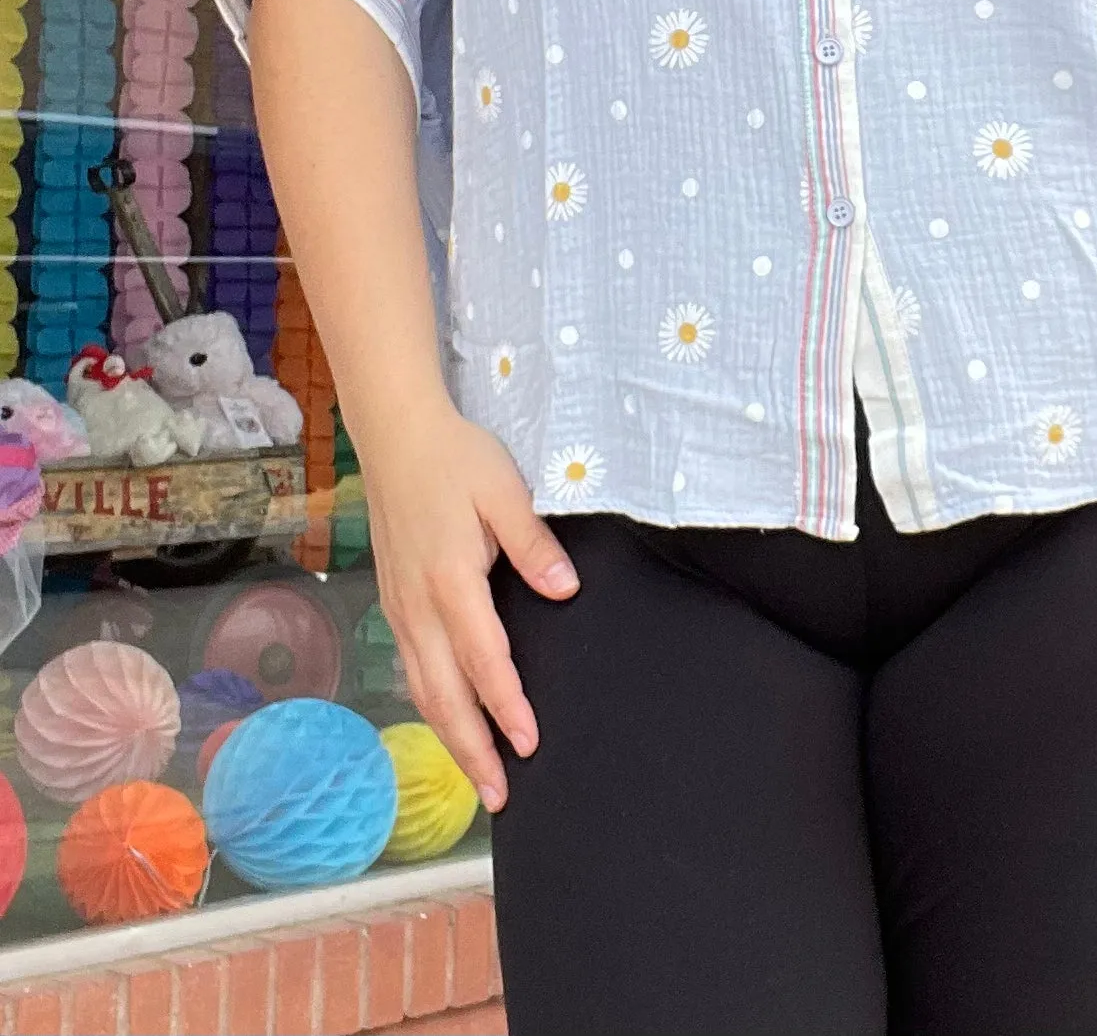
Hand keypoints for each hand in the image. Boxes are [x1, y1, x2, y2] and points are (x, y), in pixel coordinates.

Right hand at [359, 398, 578, 810]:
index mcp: (451, 579)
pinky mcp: (394, 604)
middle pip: (444, 694)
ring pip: (424, 689)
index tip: (530, 742)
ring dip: (451, 737)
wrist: (397, 437)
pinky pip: (413, 669)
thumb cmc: (457, 460)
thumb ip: (533, 543)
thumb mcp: (504, 490)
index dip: (507, 705)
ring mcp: (400, 608)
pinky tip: (449, 723)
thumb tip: (565, 590)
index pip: (484, 658)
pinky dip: (432, 707)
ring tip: (479, 778)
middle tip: (501, 796)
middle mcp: (419, 605)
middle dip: (473, 748)